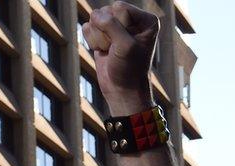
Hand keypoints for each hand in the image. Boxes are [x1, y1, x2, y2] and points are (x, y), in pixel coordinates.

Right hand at [82, 1, 158, 115]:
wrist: (122, 89)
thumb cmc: (130, 69)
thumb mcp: (125, 46)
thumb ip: (111, 25)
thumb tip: (95, 15)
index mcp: (146, 20)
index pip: (120, 7)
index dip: (119, 26)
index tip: (127, 43)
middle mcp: (133, 20)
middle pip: (105, 11)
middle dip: (107, 32)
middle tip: (117, 49)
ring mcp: (117, 26)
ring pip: (94, 18)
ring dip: (99, 37)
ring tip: (112, 51)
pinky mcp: (103, 33)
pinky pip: (87, 27)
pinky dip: (93, 41)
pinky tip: (104, 51)